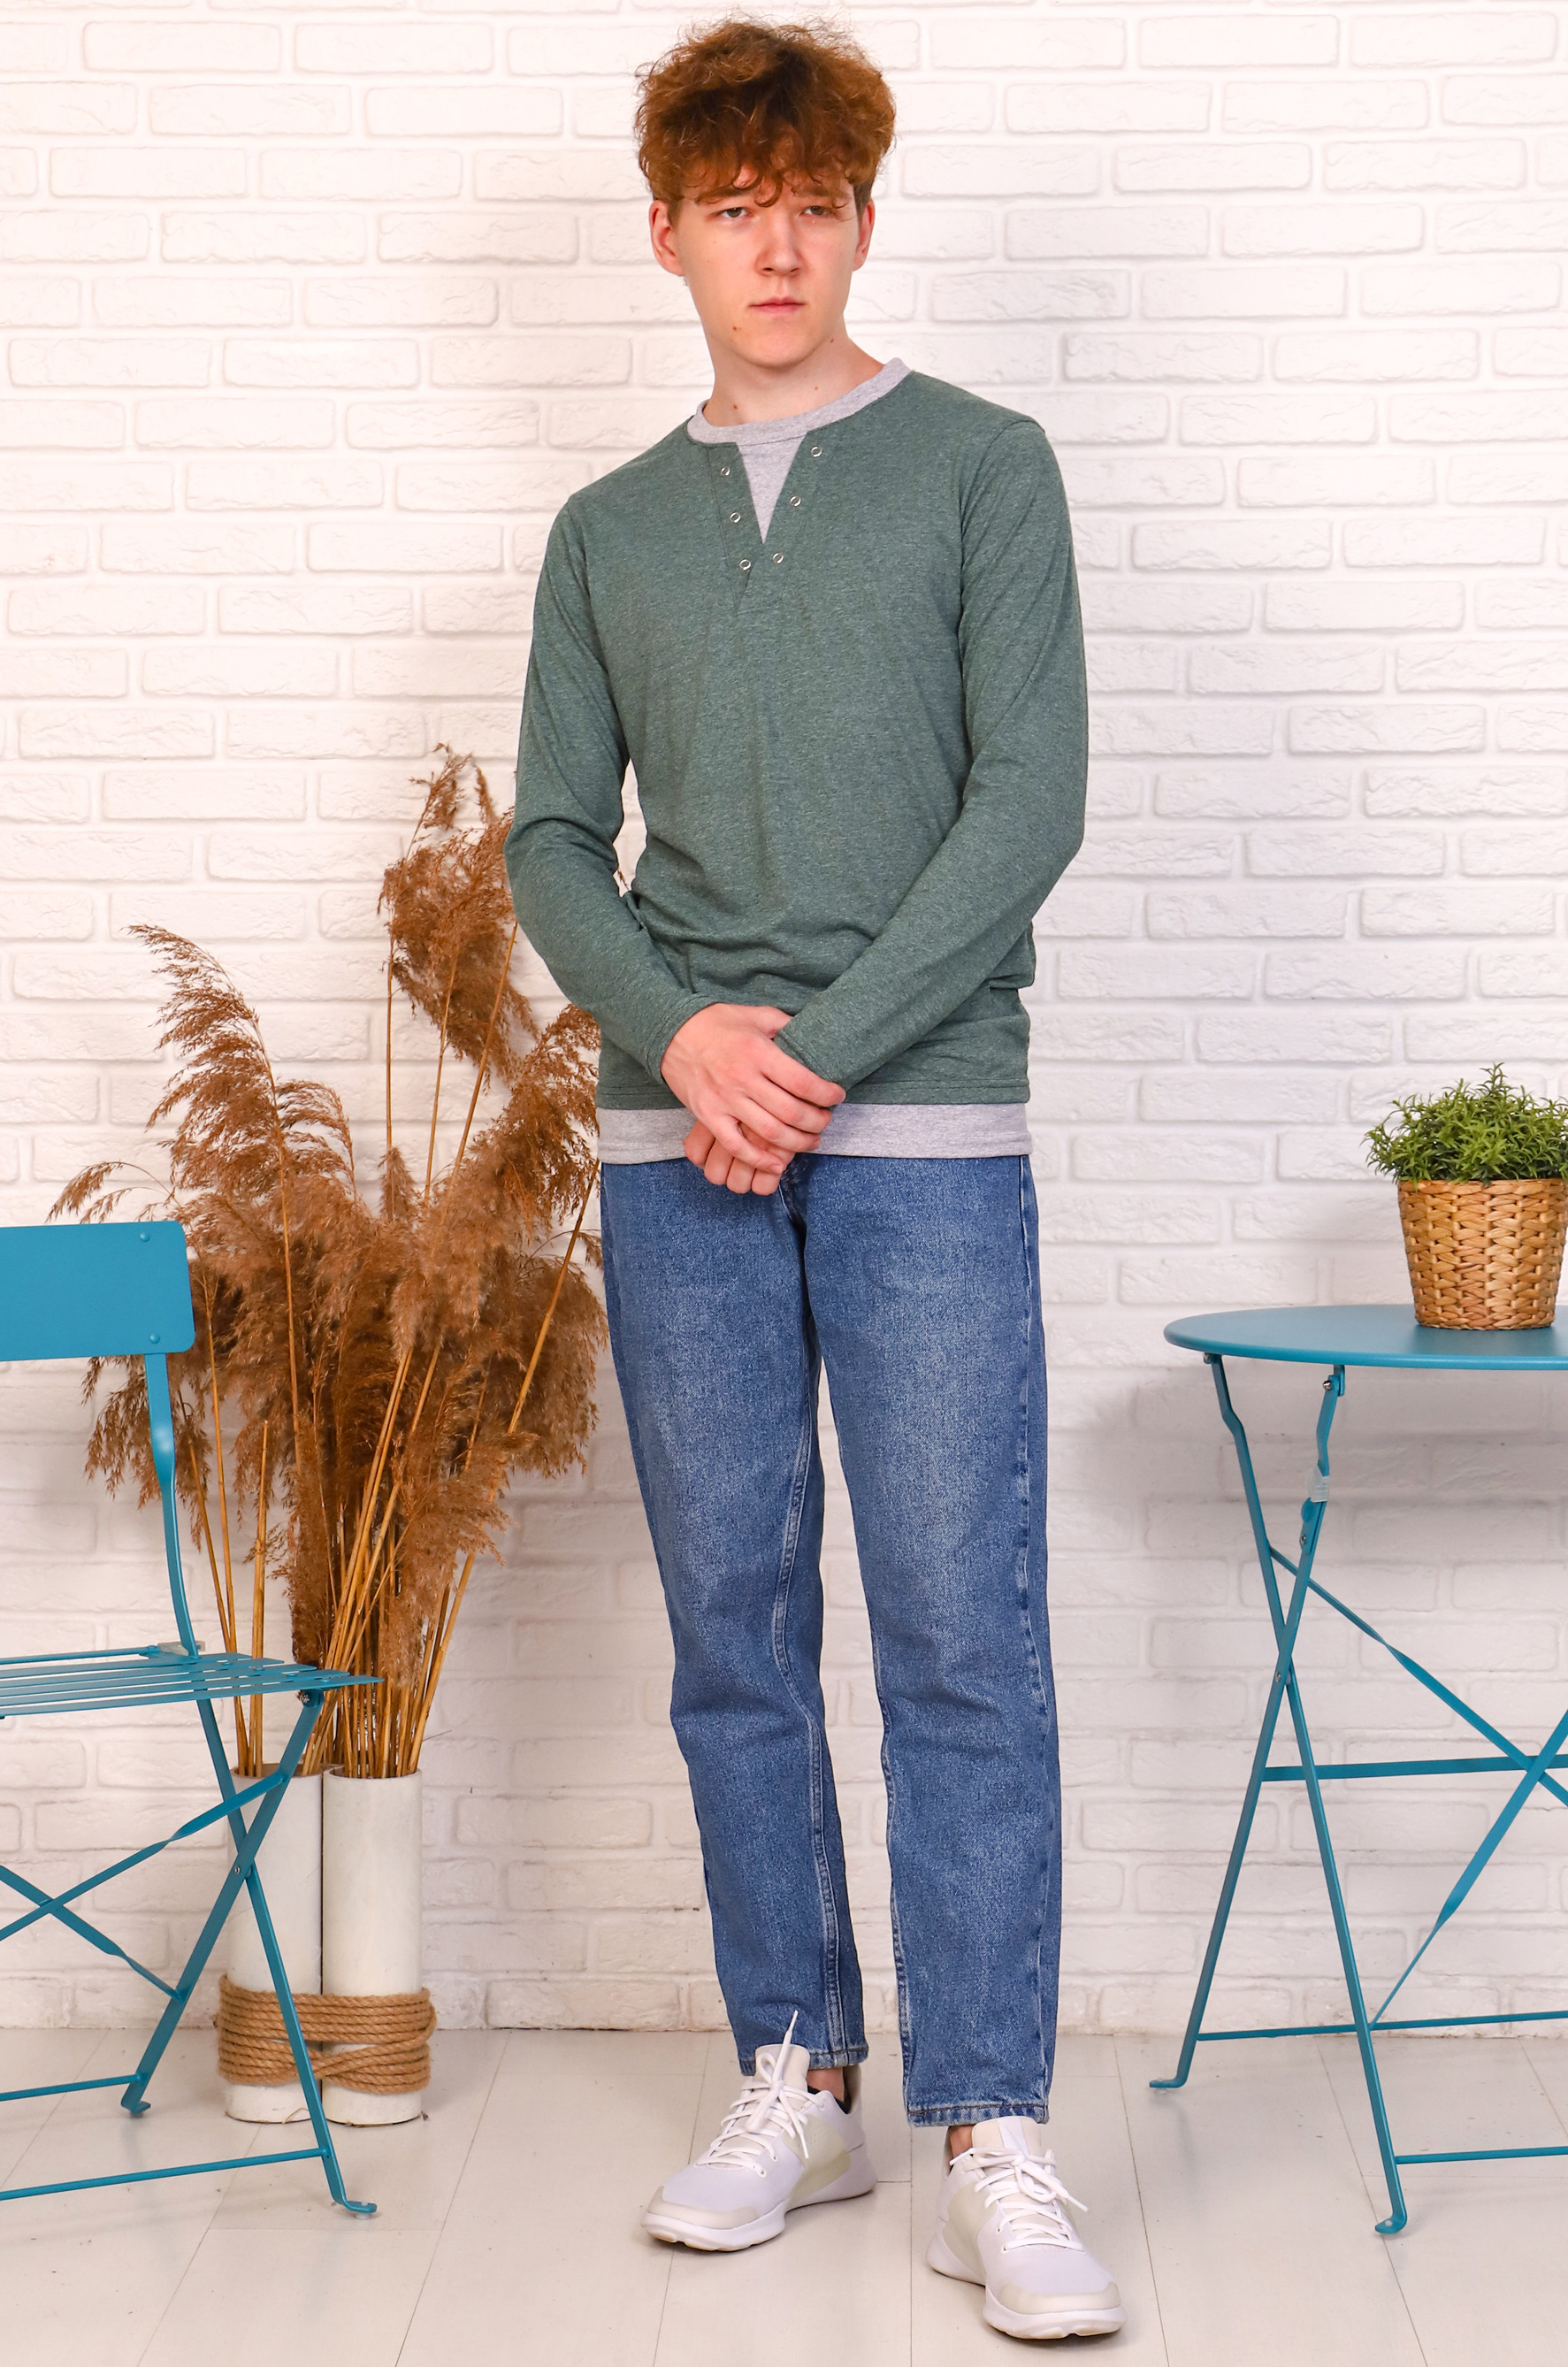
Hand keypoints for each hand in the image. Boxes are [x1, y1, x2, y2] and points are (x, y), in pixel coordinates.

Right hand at [661, 1004, 843, 1195]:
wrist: (670, 1032)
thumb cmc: (716, 1022)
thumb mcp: (755, 1015)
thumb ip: (785, 1025)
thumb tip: (813, 1035)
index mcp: (758, 1052)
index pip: (803, 1082)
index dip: (826, 1094)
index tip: (837, 1096)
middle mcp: (743, 1078)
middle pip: (791, 1112)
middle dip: (817, 1121)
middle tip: (826, 1121)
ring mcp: (724, 1100)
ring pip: (769, 1133)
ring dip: (797, 1143)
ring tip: (811, 1142)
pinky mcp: (708, 1115)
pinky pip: (735, 1145)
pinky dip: (758, 1159)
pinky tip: (776, 1164)